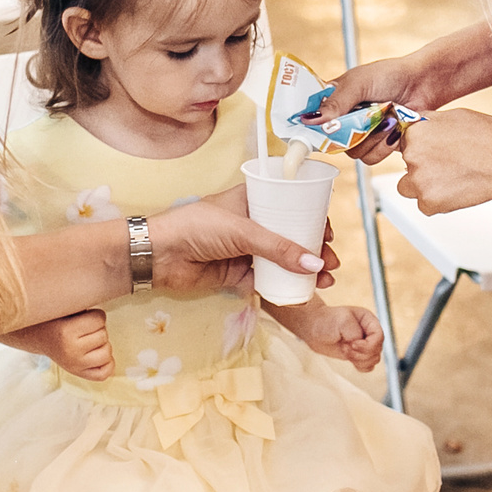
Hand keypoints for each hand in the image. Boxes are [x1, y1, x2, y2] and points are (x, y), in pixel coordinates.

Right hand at [0, 310, 113, 379]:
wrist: (35, 336)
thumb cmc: (53, 317)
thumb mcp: (65, 306)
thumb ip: (82, 302)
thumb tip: (104, 287)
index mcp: (66, 332)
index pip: (100, 318)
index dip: (94, 315)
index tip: (83, 316)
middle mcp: (71, 351)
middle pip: (104, 335)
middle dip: (96, 329)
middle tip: (82, 328)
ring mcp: (75, 365)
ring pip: (107, 352)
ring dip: (101, 344)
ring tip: (87, 339)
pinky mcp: (79, 373)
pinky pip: (105, 372)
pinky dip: (106, 363)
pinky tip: (96, 353)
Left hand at [148, 199, 338, 295]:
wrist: (159, 255)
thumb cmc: (197, 227)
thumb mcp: (243, 231)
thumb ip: (279, 248)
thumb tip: (316, 264)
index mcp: (252, 200)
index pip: (289, 204)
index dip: (312, 216)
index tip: (329, 232)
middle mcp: (251, 224)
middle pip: (290, 235)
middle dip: (314, 248)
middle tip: (332, 262)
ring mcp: (245, 250)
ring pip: (282, 260)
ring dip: (304, 270)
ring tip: (326, 280)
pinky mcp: (238, 274)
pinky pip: (268, 281)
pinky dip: (286, 287)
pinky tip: (304, 292)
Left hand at [268, 302, 383, 370]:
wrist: (313, 328)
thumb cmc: (326, 320)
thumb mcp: (341, 320)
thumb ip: (354, 332)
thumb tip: (359, 345)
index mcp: (369, 321)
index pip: (379, 337)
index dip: (368, 345)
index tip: (352, 344)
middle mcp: (369, 332)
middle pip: (377, 350)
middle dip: (361, 353)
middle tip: (345, 348)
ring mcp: (364, 344)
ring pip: (374, 360)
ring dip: (359, 360)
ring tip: (344, 351)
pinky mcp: (358, 354)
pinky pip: (368, 367)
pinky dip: (360, 366)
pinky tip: (348, 358)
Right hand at [309, 55, 438, 163]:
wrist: (422, 84)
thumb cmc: (389, 75)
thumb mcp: (358, 83)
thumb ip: (335, 102)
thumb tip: (311, 119)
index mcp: (333, 101)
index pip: (312, 120)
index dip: (313, 127)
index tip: (323, 126)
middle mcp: (344, 120)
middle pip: (331, 141)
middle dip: (352, 130)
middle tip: (366, 116)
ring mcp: (361, 134)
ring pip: (352, 152)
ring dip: (372, 137)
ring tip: (387, 118)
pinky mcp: (378, 145)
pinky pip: (371, 158)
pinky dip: (384, 145)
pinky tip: (394, 128)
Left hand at [391, 106, 491, 214]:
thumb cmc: (489, 137)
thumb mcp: (454, 116)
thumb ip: (430, 122)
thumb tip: (418, 125)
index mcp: (416, 133)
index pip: (403, 143)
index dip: (419, 148)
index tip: (431, 152)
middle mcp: (412, 156)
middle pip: (405, 165)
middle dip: (422, 167)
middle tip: (447, 165)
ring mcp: (419, 181)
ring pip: (409, 188)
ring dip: (424, 186)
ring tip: (451, 179)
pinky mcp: (429, 202)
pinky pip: (424, 205)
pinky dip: (438, 202)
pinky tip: (456, 190)